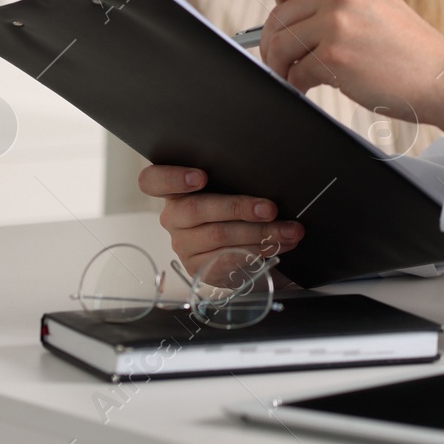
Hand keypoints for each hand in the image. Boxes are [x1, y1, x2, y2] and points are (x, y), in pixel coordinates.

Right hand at [138, 165, 303, 278]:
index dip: (173, 177)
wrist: (239, 246)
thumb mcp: (230, 189)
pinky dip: (258, 252)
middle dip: (239, 208)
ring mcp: (183, 244)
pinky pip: (226, 260)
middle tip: (270, 209)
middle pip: (196, 209)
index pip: (153, 181)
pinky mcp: (198, 268)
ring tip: (289, 231)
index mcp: (175, 191)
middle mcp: (173, 217)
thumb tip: (267, 176)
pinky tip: (279, 247)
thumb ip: (234, 180)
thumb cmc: (234, 208)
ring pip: (218, 236)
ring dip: (260, 233)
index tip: (201, 177)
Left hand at [260, 0, 443, 130]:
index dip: (279, 4)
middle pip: (274, 17)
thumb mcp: (373, 1)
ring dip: (282, 68)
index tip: (289, 26)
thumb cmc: (407, 47)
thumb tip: (281, 20)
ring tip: (298, 77)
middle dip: (275, 45)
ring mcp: (336, 23)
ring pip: (278, 46)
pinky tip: (316, 88)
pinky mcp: (335, 58)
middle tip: (286, 63)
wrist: (442, 76)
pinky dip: (299, 86)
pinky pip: (294, 75)